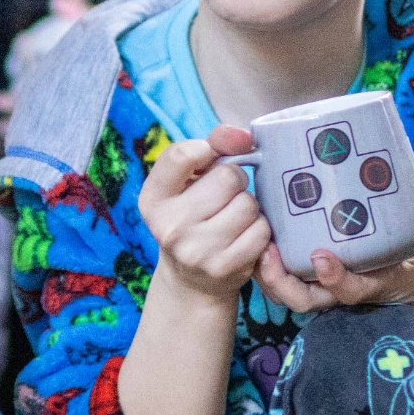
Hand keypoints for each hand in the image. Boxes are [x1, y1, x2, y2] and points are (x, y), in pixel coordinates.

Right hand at [137, 128, 271, 303]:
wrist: (191, 279)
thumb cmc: (194, 216)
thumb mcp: (189, 181)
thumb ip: (212, 146)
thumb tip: (243, 135)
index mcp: (153, 199)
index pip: (181, 155)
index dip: (206, 150)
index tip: (210, 158)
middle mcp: (169, 226)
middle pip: (228, 177)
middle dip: (235, 182)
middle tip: (225, 197)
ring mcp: (196, 250)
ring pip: (248, 204)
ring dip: (249, 207)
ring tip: (233, 218)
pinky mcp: (224, 267)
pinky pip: (261, 231)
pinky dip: (259, 230)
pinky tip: (243, 237)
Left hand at [253, 181, 413, 320]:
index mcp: (377, 289)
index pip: (349, 292)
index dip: (334, 279)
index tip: (321, 257)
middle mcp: (345, 292)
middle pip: (303, 300)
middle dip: (280, 282)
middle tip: (266, 250)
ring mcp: (328, 288)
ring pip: (288, 292)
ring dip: (267, 272)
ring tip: (257, 239)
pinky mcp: (317, 277)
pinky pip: (286, 277)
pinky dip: (269, 261)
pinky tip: (260, 228)